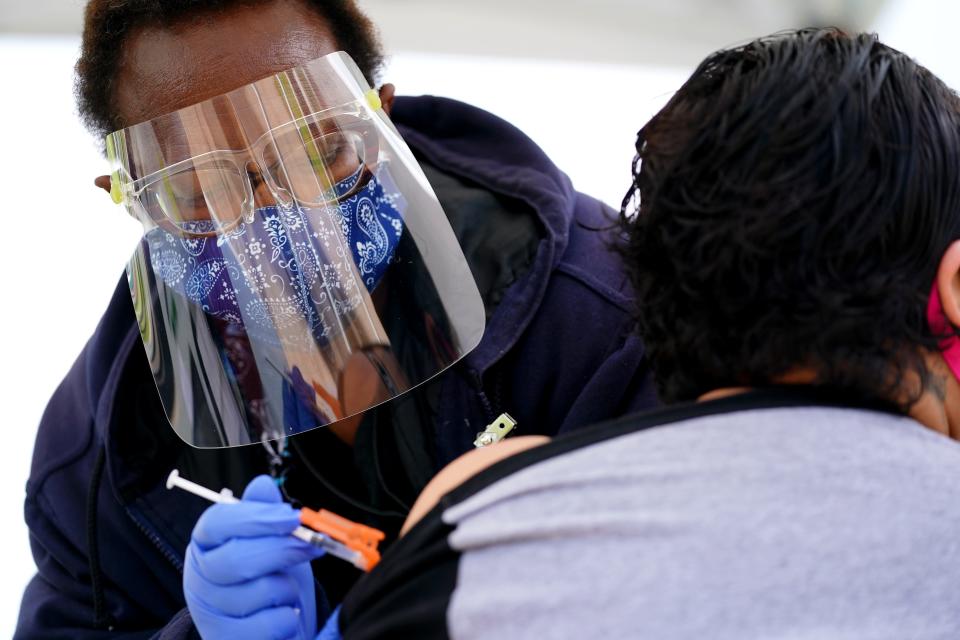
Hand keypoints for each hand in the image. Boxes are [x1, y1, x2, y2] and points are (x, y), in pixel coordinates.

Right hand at [184, 475, 324, 639]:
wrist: (271, 631)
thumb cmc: (270, 580)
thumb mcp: (271, 542)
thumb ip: (266, 514)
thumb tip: (262, 484)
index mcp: (205, 546)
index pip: (218, 523)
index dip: (257, 517)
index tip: (292, 517)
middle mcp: (198, 579)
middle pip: (238, 559)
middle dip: (283, 550)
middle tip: (312, 546)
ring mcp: (209, 615)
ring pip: (261, 590)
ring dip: (288, 589)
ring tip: (285, 592)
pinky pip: (271, 623)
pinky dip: (288, 618)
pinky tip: (283, 616)